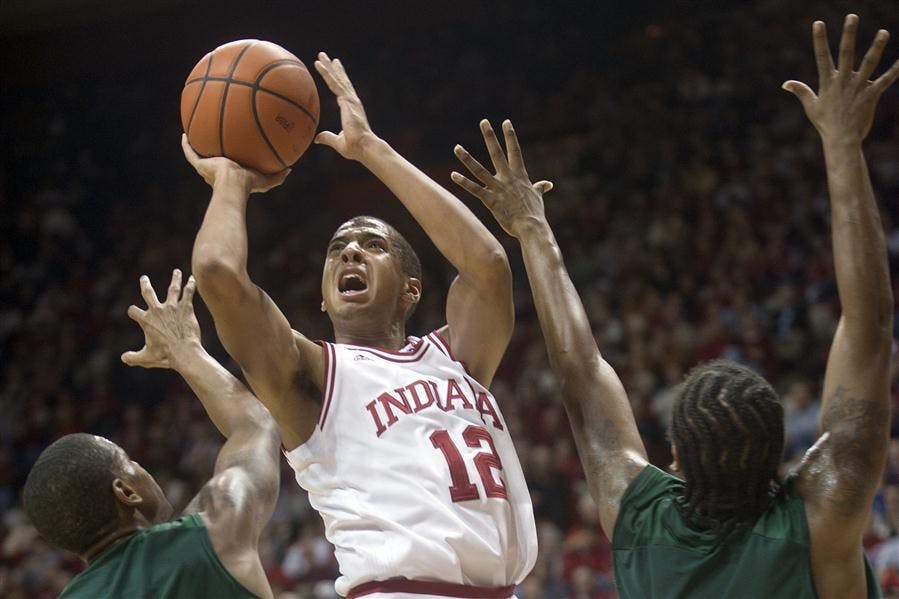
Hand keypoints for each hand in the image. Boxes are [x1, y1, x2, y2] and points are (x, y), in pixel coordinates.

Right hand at [122, 269, 202, 368]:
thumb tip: (123, 358)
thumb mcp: (146, 358)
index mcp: (146, 321)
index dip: (133, 311)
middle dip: (145, 285)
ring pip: (172, 288)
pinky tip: (193, 279)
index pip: (133, 311)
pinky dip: (190, 285)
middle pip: (148, 293)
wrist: (184, 352)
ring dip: (175, 279)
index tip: (133, 312)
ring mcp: (172, 307)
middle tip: (144, 278)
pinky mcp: (186, 308)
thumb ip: (133, 358)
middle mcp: (157, 310)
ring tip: (177, 272)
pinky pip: (188, 293)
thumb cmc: (165, 356)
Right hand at [181, 134, 289, 193]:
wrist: (233, 185)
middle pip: (213, 160)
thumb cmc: (248, 185)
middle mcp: (217, 172)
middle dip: (213, 151)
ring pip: (199, 155)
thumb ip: (278, 176)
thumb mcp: (267, 181)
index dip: (230, 159)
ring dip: (197, 145)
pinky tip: (185, 134)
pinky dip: (186, 144)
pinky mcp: (200, 165)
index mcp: (231, 175)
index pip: (230, 166)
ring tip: (196, 132)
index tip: (232, 150)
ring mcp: (207, 168)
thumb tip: (290, 169)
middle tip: (214, 139)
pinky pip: (189, 153)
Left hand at [313, 52, 378, 160]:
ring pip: (337, 78)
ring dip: (328, 66)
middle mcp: (351, 101)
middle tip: (326, 56)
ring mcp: (350, 99)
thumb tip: (317, 138)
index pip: (341, 90)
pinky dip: (326, 73)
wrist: (364, 147)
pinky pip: (334, 83)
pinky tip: (319, 64)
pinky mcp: (347, 100)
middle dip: (333, 68)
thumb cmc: (355, 147)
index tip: (333, 69)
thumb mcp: (338, 142)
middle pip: (340, 80)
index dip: (337, 79)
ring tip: (321, 55)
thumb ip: (328, 138)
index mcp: (350, 108)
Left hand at [451, 119, 553, 237]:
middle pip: (496, 153)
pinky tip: (453, 175)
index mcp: (520, 175)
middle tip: (483, 121)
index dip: (510, 136)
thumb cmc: (535, 214)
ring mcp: (498, 188)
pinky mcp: (490, 200)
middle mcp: (508, 178)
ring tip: (456, 147)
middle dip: (490, 136)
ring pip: (479, 170)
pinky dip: (464, 183)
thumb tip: (548, 184)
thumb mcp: (538, 197)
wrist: (531, 227)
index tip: (505, 122)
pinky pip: (474, 190)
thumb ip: (539, 188)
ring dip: (467, 158)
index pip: (515, 151)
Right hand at [783, 14, 898, 143]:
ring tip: (884, 32)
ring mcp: (858, 87)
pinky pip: (886, 81)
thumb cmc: (825, 123)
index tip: (818, 23)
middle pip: (846, 53)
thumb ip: (801, 91)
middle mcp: (843, 81)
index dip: (819, 39)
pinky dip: (895, 71)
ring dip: (877, 47)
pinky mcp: (871, 96)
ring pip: (869, 63)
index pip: (822, 56)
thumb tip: (785, 84)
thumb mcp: (811, 106)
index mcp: (828, 82)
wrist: (841, 139)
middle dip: (849, 34)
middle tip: (852, 16)